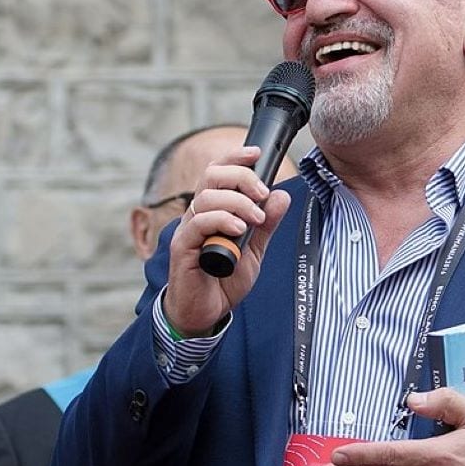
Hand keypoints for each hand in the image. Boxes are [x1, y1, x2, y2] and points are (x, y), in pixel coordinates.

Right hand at [162, 145, 290, 335]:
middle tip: (262, 193)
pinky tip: (238, 229)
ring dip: (237, 203)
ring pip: (207, 197)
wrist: (207, 312)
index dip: (234, 157)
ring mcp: (189, 229)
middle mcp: (197, 214)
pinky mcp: (183, 247)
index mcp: (213, 209)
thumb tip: (281, 195)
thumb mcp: (254, 249)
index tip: (256, 153)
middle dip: (241, 178)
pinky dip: (221, 220)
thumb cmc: (224, 280)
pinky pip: (199, 222)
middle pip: (212, 176)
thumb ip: (266, 224)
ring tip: (254, 220)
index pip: (218, 171)